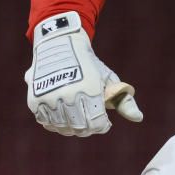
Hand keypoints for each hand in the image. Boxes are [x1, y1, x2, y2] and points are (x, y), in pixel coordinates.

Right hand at [24, 11, 142, 136]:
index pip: (98, 123)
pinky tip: (64, 118)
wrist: (60, 45)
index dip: (103, 126)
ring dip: (73, 128)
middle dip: (89, 128)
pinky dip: (56, 125)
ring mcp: (50, 99)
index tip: (105, 123)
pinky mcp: (35, 101)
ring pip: (63, 128)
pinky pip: (47, 123)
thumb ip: (124, 101)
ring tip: (78, 120)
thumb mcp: (109, 79)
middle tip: (92, 122)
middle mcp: (68, 95)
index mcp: (90, 89)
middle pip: (81, 128)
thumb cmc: (89, 65)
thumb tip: (139, 118)